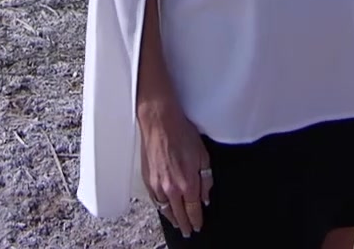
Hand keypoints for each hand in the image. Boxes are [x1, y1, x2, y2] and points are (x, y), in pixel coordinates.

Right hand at [138, 97, 212, 236]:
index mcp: (188, 183)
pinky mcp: (147, 179)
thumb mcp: (203, 156)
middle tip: (188, 231)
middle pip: (179, 214)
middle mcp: (171, 188)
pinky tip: (164, 209)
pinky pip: (155, 200)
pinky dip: (161, 208)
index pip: (193, 210)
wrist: (160, 122)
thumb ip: (206, 180)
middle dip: (185, 224)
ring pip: (165, 210)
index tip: (198, 226)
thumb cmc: (181, 134)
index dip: (196, 220)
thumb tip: (205, 197)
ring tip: (177, 223)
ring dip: (172, 218)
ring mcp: (157, 185)